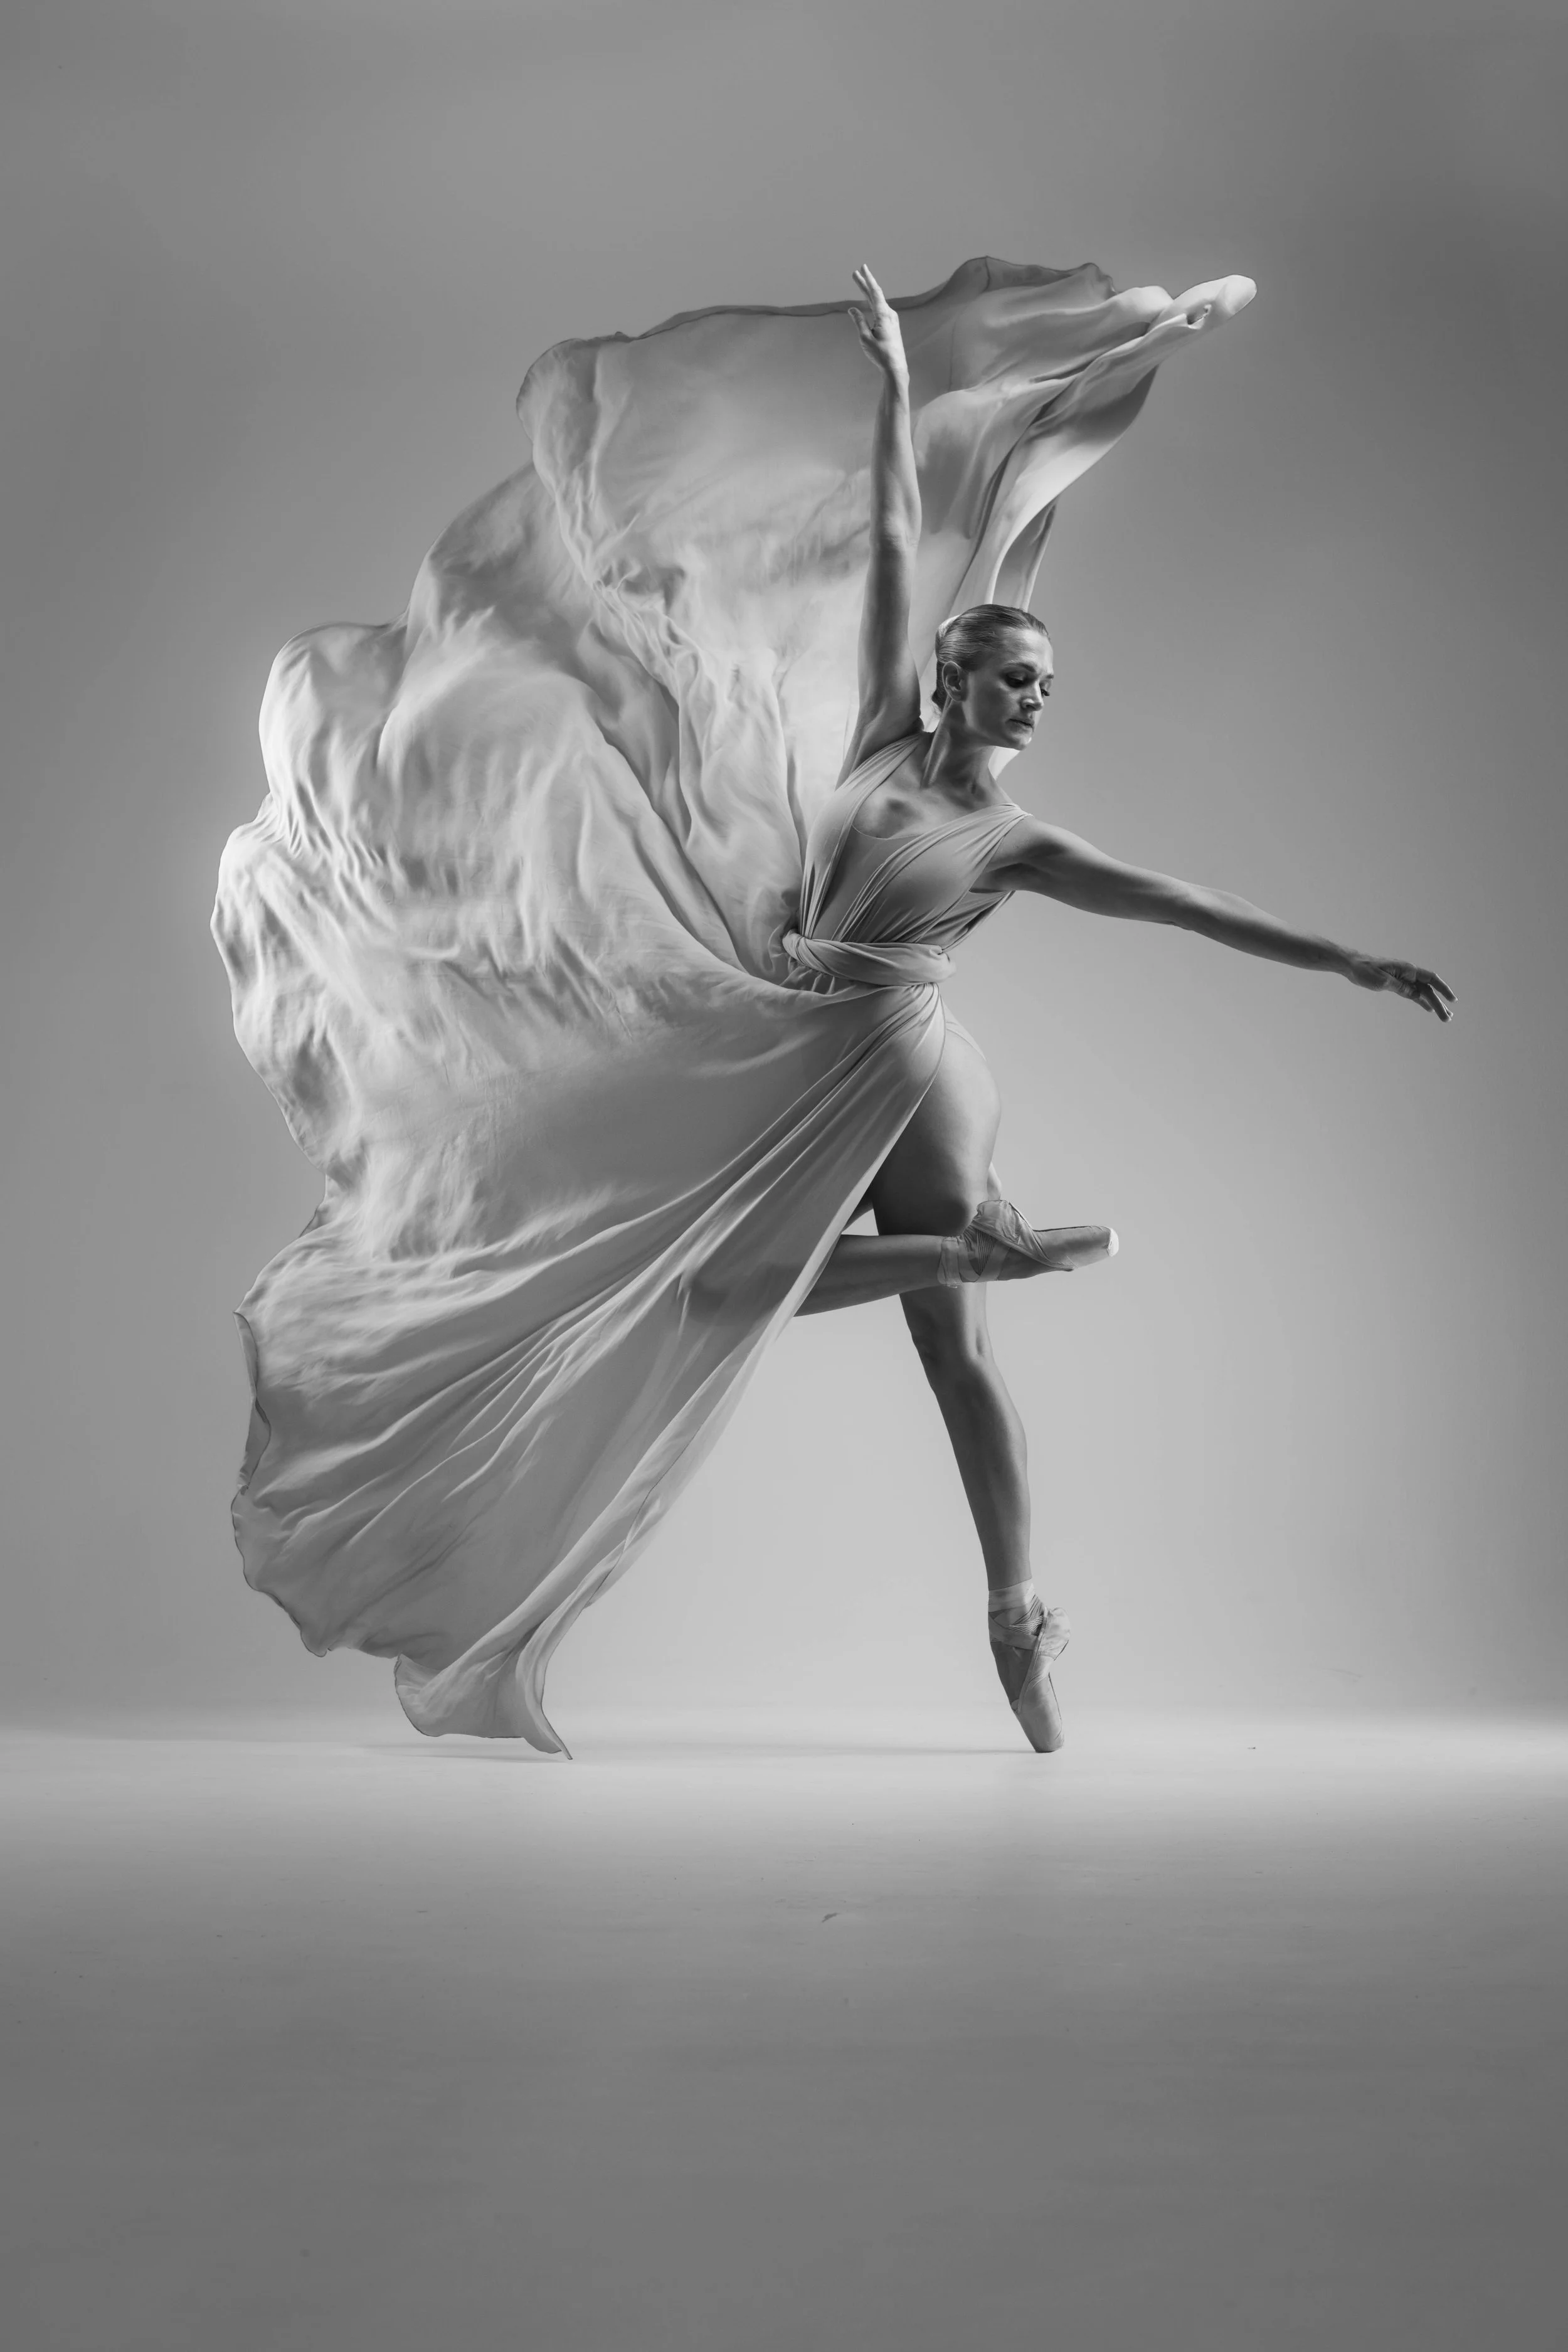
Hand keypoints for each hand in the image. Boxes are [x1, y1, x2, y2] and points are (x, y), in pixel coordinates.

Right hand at [849, 264, 906, 382]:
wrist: (895, 367)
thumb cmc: (880, 354)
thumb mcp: (865, 338)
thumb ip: (859, 321)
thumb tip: (852, 309)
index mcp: (883, 315)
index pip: (874, 292)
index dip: (867, 279)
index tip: (862, 268)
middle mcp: (889, 314)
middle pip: (875, 294)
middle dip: (865, 282)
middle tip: (856, 272)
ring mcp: (892, 319)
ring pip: (878, 301)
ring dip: (868, 292)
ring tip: (860, 283)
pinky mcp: (892, 324)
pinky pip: (880, 308)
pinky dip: (873, 301)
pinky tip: (869, 301)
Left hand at [1347, 952, 1454, 1020]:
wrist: (1352, 965)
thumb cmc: (1365, 970)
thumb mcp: (1382, 981)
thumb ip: (1400, 987)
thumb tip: (1416, 995)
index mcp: (1407, 969)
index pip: (1431, 979)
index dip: (1443, 989)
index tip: (1453, 1000)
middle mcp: (1408, 974)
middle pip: (1428, 990)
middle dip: (1439, 1004)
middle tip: (1447, 1019)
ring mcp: (1403, 979)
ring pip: (1422, 993)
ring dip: (1433, 1004)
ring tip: (1444, 1017)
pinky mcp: (1396, 984)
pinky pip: (1412, 994)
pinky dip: (1421, 1001)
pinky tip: (1428, 1009)